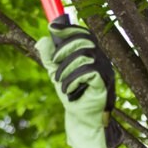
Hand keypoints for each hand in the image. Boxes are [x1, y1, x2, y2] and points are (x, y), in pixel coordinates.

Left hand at [35, 18, 121, 147]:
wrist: (81, 119)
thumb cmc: (72, 95)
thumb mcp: (56, 74)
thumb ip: (50, 58)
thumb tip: (42, 40)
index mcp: (91, 55)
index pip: (83, 34)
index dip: (69, 29)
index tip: (52, 28)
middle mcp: (101, 59)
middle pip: (84, 40)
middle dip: (64, 49)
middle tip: (54, 63)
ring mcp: (105, 70)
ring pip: (83, 55)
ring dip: (66, 69)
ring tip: (60, 83)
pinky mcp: (105, 82)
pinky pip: (88, 71)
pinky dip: (73, 80)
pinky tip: (69, 90)